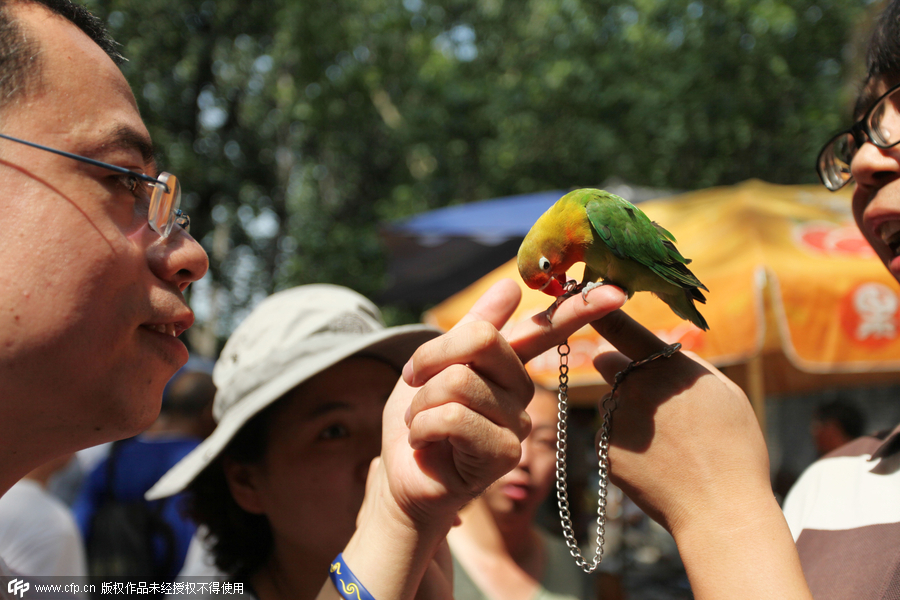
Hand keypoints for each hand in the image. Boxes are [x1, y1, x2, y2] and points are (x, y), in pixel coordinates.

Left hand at [394, 278, 625, 525]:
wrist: (400, 474)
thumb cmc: (418, 418)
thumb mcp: (435, 363)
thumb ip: (473, 327)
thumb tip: (511, 285)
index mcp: (508, 365)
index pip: (548, 330)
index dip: (581, 309)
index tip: (616, 293)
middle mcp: (521, 392)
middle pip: (483, 340)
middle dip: (430, 359)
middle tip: (414, 382)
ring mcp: (518, 424)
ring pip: (461, 381)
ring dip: (421, 400)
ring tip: (420, 421)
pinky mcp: (505, 455)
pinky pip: (454, 417)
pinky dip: (422, 425)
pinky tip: (424, 442)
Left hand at [591, 309, 766, 532]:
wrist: (721, 509)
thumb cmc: (734, 448)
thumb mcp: (723, 392)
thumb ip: (685, 364)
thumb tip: (656, 348)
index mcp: (667, 366)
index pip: (619, 326)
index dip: (598, 310)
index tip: (582, 296)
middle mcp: (635, 386)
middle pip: (606, 362)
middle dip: (618, 369)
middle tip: (645, 392)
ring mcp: (616, 418)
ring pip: (610, 401)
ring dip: (625, 411)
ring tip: (665, 442)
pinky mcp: (605, 448)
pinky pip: (608, 434)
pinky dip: (624, 443)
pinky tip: (653, 461)